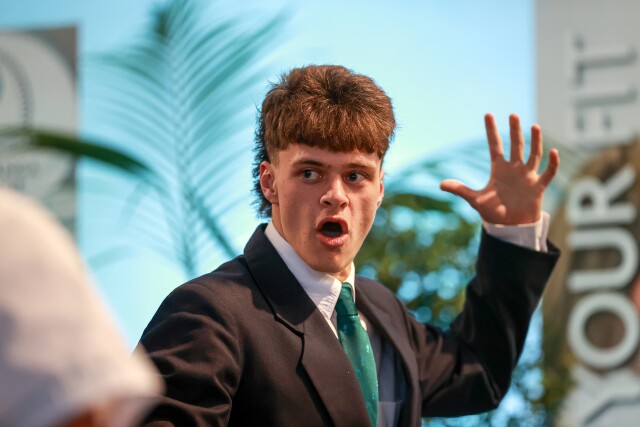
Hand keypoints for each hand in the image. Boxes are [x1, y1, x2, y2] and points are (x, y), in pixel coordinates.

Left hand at [440, 113, 558, 224]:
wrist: (510, 227)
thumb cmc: (493, 212)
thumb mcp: (476, 200)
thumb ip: (460, 190)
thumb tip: (440, 184)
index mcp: (499, 169)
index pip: (495, 146)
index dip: (491, 131)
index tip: (488, 115)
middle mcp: (514, 169)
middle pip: (516, 146)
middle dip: (514, 131)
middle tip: (512, 115)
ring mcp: (527, 176)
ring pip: (533, 154)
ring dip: (535, 141)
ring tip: (534, 126)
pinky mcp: (538, 187)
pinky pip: (548, 173)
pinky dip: (552, 164)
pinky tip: (553, 152)